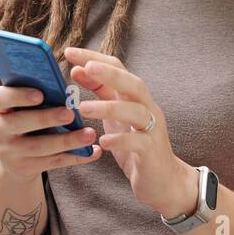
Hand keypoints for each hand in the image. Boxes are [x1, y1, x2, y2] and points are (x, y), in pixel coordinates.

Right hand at [0, 84, 102, 182]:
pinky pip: (53, 162)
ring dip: (67, 140)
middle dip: (47, 118)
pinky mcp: (24, 168)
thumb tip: (68, 80)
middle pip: (21, 123)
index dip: (19, 96)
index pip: (0, 98)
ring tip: (90, 133)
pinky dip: (75, 157)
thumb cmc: (25, 116)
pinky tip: (93, 152)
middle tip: (70, 113)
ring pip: (39, 147)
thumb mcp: (22, 105)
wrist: (12, 156)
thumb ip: (36, 92)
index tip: (40, 95)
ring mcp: (9, 152)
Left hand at [63, 47, 194, 216]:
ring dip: (108, 107)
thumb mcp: (115, 116)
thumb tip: (77, 69)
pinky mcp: (152, 152)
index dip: (95, 58)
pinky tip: (103, 142)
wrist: (164, 181)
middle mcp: (147, 108)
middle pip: (133, 83)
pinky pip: (138, 142)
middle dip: (109, 73)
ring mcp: (152, 129)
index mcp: (135, 97)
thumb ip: (100, 93)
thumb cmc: (136, 145)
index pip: (119, 68)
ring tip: (82, 108)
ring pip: (135, 111)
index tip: (69, 52)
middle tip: (84, 67)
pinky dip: (121, 140)